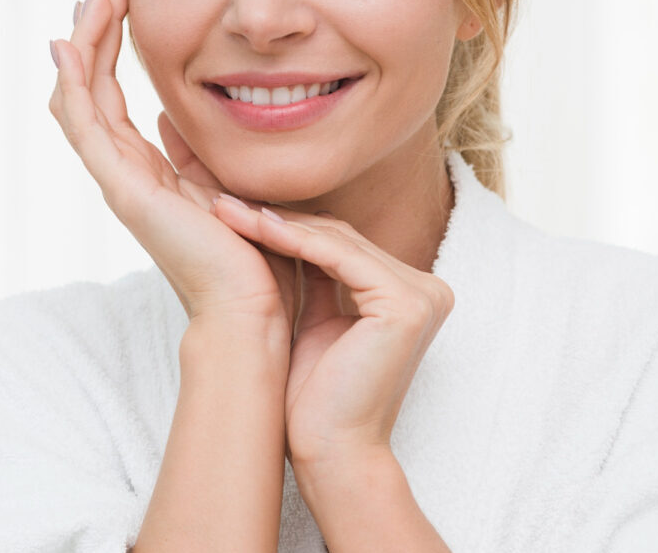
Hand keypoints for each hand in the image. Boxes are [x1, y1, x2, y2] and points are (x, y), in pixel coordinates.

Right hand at [48, 0, 295, 332]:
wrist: (254, 312)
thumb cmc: (253, 258)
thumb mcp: (226, 187)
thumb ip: (199, 156)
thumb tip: (179, 121)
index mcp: (151, 173)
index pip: (115, 98)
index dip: (113, 49)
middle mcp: (128, 174)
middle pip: (92, 91)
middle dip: (96, 33)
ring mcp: (121, 182)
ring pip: (82, 99)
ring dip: (86, 44)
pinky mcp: (125, 190)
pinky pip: (87, 125)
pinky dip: (75, 83)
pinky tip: (71, 44)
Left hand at [211, 197, 454, 467]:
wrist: (332, 456)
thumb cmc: (319, 400)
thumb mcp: (319, 321)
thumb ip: (320, 277)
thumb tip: (289, 228)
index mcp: (414, 294)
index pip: (346, 245)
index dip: (291, 226)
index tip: (240, 212)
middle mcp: (429, 289)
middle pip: (342, 238)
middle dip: (281, 220)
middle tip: (228, 202)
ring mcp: (424, 295)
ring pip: (337, 241)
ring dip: (277, 224)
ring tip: (229, 210)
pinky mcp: (407, 303)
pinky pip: (338, 257)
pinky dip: (292, 240)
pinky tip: (254, 228)